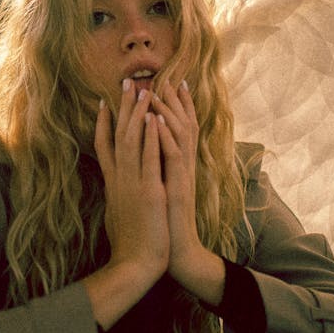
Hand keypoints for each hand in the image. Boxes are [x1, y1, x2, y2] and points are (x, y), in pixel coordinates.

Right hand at [94, 79, 169, 283]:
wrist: (133, 267)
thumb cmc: (127, 247)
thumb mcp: (116, 216)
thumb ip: (116, 199)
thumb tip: (112, 192)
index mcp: (112, 185)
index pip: (104, 147)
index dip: (104, 123)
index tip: (105, 103)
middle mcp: (119, 179)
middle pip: (118, 135)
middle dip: (122, 107)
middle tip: (127, 82)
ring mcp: (133, 183)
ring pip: (132, 140)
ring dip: (138, 113)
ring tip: (143, 89)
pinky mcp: (149, 191)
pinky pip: (149, 158)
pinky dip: (151, 136)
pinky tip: (155, 118)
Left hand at [152, 81, 224, 305]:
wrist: (176, 255)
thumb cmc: (166, 227)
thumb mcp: (162, 194)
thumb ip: (160, 174)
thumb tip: (150, 158)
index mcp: (178, 168)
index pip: (180, 130)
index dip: (177, 107)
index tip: (170, 83)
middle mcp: (183, 169)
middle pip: (183, 127)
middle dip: (174, 101)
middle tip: (166, 76)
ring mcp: (181, 178)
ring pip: (178, 137)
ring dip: (167, 112)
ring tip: (157, 89)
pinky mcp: (177, 189)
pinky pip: (172, 159)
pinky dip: (164, 138)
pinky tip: (156, 122)